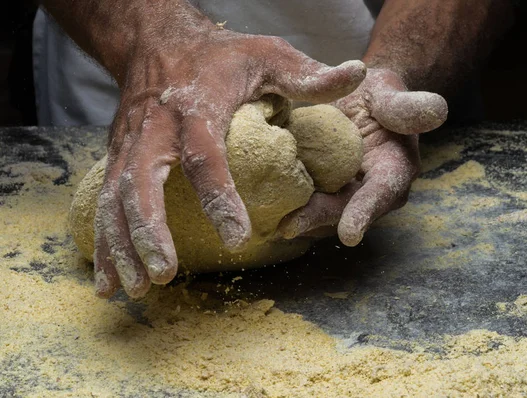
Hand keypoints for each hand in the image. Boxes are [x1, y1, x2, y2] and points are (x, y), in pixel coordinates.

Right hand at [93, 7, 366, 297]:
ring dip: (122, 246)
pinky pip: (104, 202)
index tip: (237, 238)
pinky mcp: (117, 155)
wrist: (157, 40)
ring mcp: (129, 143)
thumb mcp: (267, 55)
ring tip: (135, 289)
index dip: (219, 197)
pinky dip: (105, 243)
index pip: (204, 156)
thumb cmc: (220, 55)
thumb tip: (356, 74)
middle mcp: (155, 129)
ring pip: (116, 199)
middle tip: (165, 273)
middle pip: (142, 182)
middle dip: (150, 231)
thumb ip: (308, 75)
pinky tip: (111, 281)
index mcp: (196, 108)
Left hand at [277, 68, 446, 245]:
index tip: (349, 234)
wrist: (359, 101)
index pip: (383, 193)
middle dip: (319, 221)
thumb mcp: (391, 92)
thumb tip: (438, 110)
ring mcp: (346, 195)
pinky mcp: (323, 192)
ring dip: (298, 218)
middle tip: (289, 227)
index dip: (365, 212)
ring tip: (268, 220)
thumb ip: (408, 106)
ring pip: (322, 213)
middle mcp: (372, 191)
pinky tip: (259, 204)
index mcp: (395, 169)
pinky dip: (285, 203)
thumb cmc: (378, 94)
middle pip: (346, 211)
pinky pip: (305, 201)